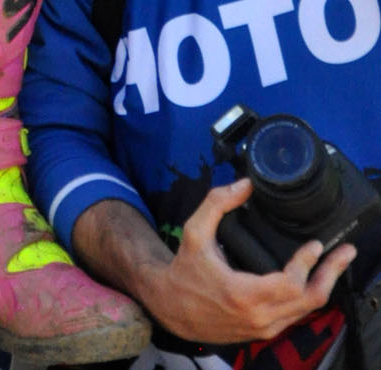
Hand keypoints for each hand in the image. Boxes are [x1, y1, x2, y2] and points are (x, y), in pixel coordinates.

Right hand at [144, 178, 352, 341]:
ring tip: (336, 263)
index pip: (291, 284)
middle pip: (310, 300)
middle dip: (330, 274)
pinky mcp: (264, 331)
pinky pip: (296, 315)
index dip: (306, 263)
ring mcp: (264, 328)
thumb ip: (218, 203)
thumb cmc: (184, 270)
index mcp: (243, 294)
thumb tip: (245, 185)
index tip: (315, 244)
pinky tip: (314, 279)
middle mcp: (259, 317)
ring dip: (324, 285)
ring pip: (307, 311)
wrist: (171, 307)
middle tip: (345, 252)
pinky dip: (309, 296)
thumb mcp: (194, 231)